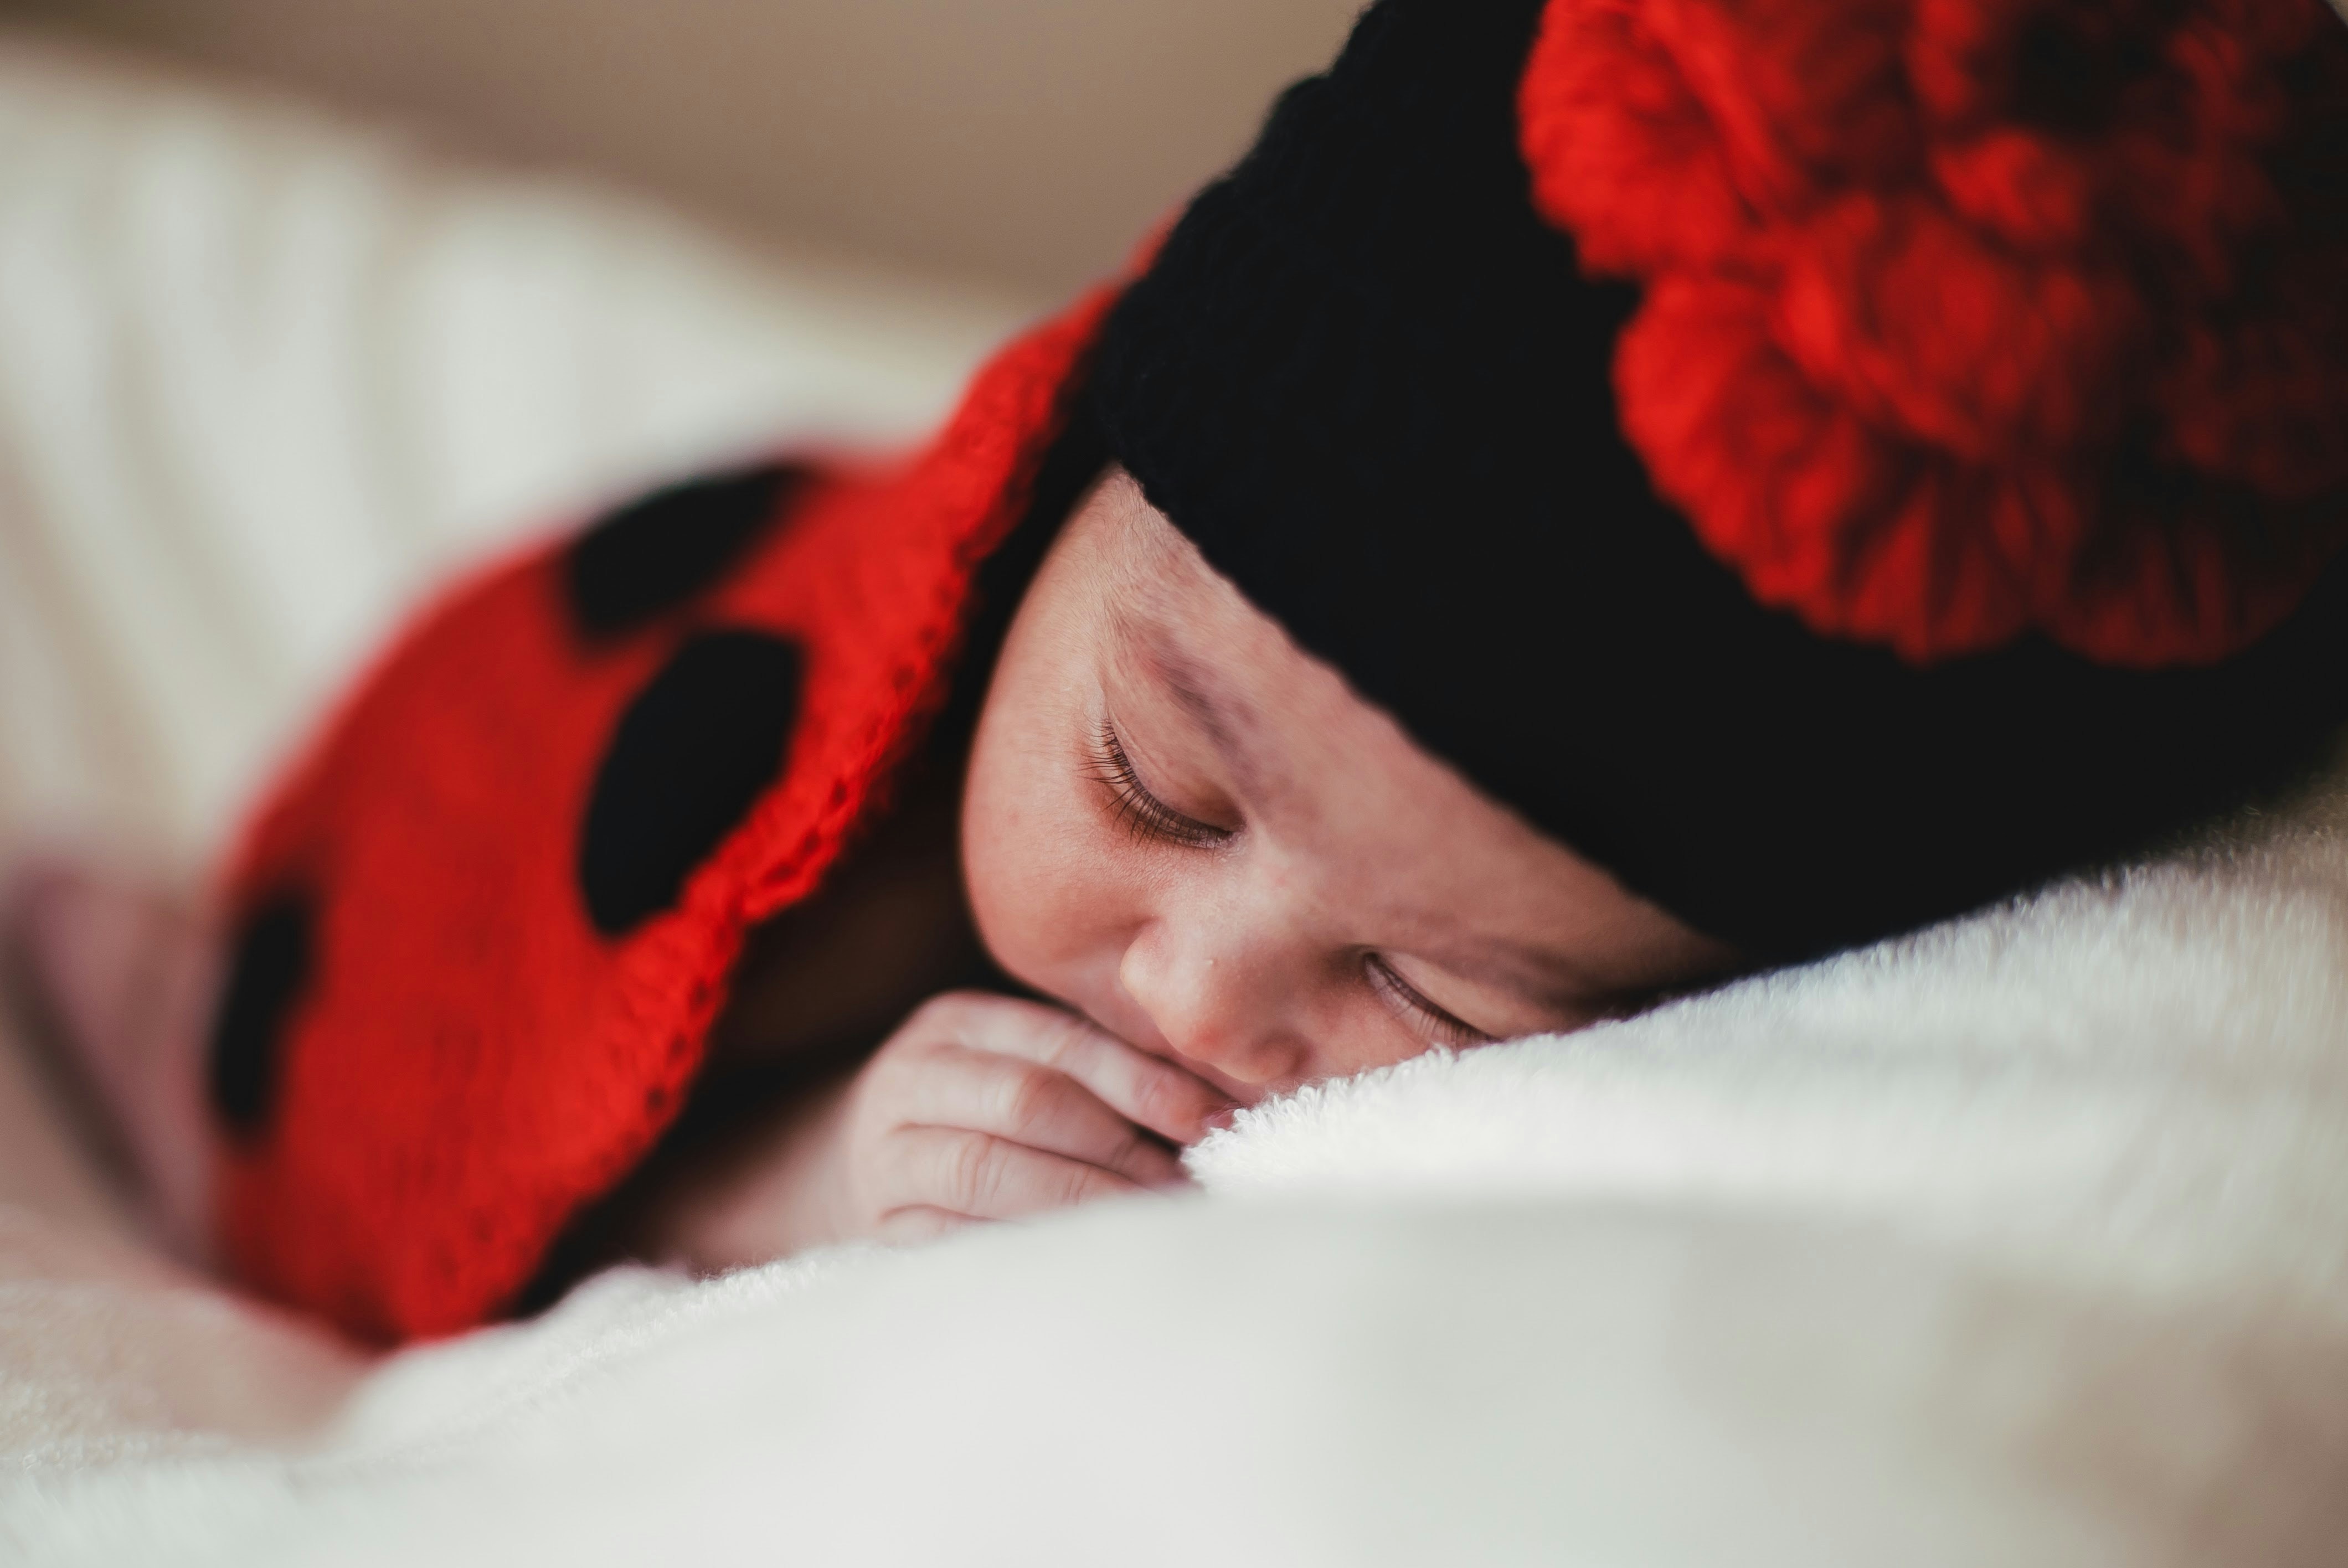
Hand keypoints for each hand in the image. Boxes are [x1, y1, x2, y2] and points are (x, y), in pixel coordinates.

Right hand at [662, 991, 1232, 1266]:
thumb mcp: (1014, 1064)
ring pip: (993, 1174)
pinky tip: (1090, 1260)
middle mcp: (910, 1080)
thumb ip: (1093, 1068)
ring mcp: (886, 1158)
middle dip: (1122, 1147)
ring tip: (1155, 1219)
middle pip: (1030, 1104)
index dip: (1142, 1082)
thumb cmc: (971, 1113)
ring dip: (1086, 1201)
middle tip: (1191, 1182)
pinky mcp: (881, 1231)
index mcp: (953, 1024)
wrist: (842, 1171)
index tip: (1212, 1120)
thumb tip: (1215, 1104)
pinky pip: (960, 1241)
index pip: (1060, 1044)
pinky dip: (1031, 1250)